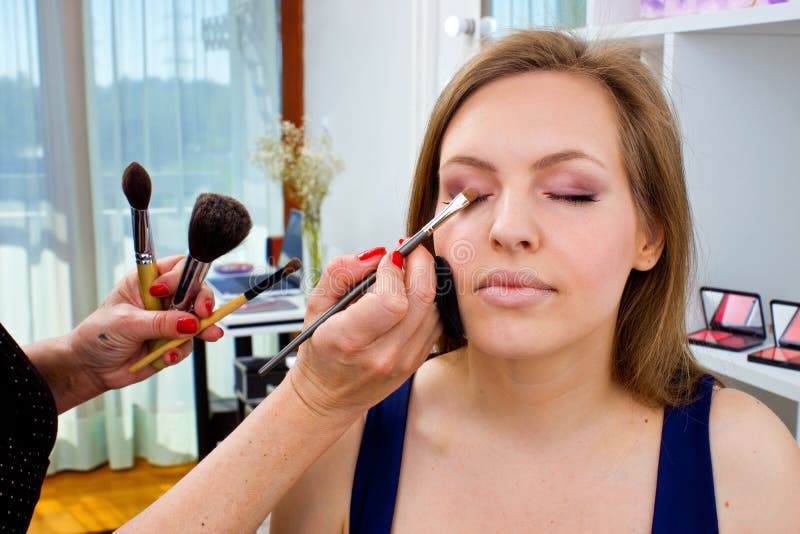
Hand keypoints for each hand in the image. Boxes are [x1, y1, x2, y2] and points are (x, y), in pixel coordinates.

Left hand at [67, 255, 223, 392]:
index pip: (176, 268)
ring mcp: (169, 321)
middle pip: (195, 291)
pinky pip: (188, 343)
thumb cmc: (98, 336)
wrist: (90, 368)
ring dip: (201, 329)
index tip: (182, 294)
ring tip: (207, 335)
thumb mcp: (126, 323)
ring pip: (197, 319)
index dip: (184, 277)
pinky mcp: (172, 342)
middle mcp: (161, 299)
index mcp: (146, 282)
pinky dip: (182, 350)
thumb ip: (160, 322)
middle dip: (202, 301)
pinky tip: (168, 356)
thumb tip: (190, 323)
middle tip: (204, 313)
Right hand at [288, 246, 441, 417]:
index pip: (391, 301)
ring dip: (426, 280)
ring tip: (407, 271)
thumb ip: (340, 273)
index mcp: (349, 339)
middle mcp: (382, 354)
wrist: (328, 396)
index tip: (388, 257)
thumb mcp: (314, 306)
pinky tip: (410, 295)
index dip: (395, 271)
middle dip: (420, 264)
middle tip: (409, 251)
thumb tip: (374, 254)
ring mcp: (404, 361)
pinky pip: (435, 322)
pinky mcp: (417, 361)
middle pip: (422, 299)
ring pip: (434, 308)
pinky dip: (428, 301)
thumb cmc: (320, 349)